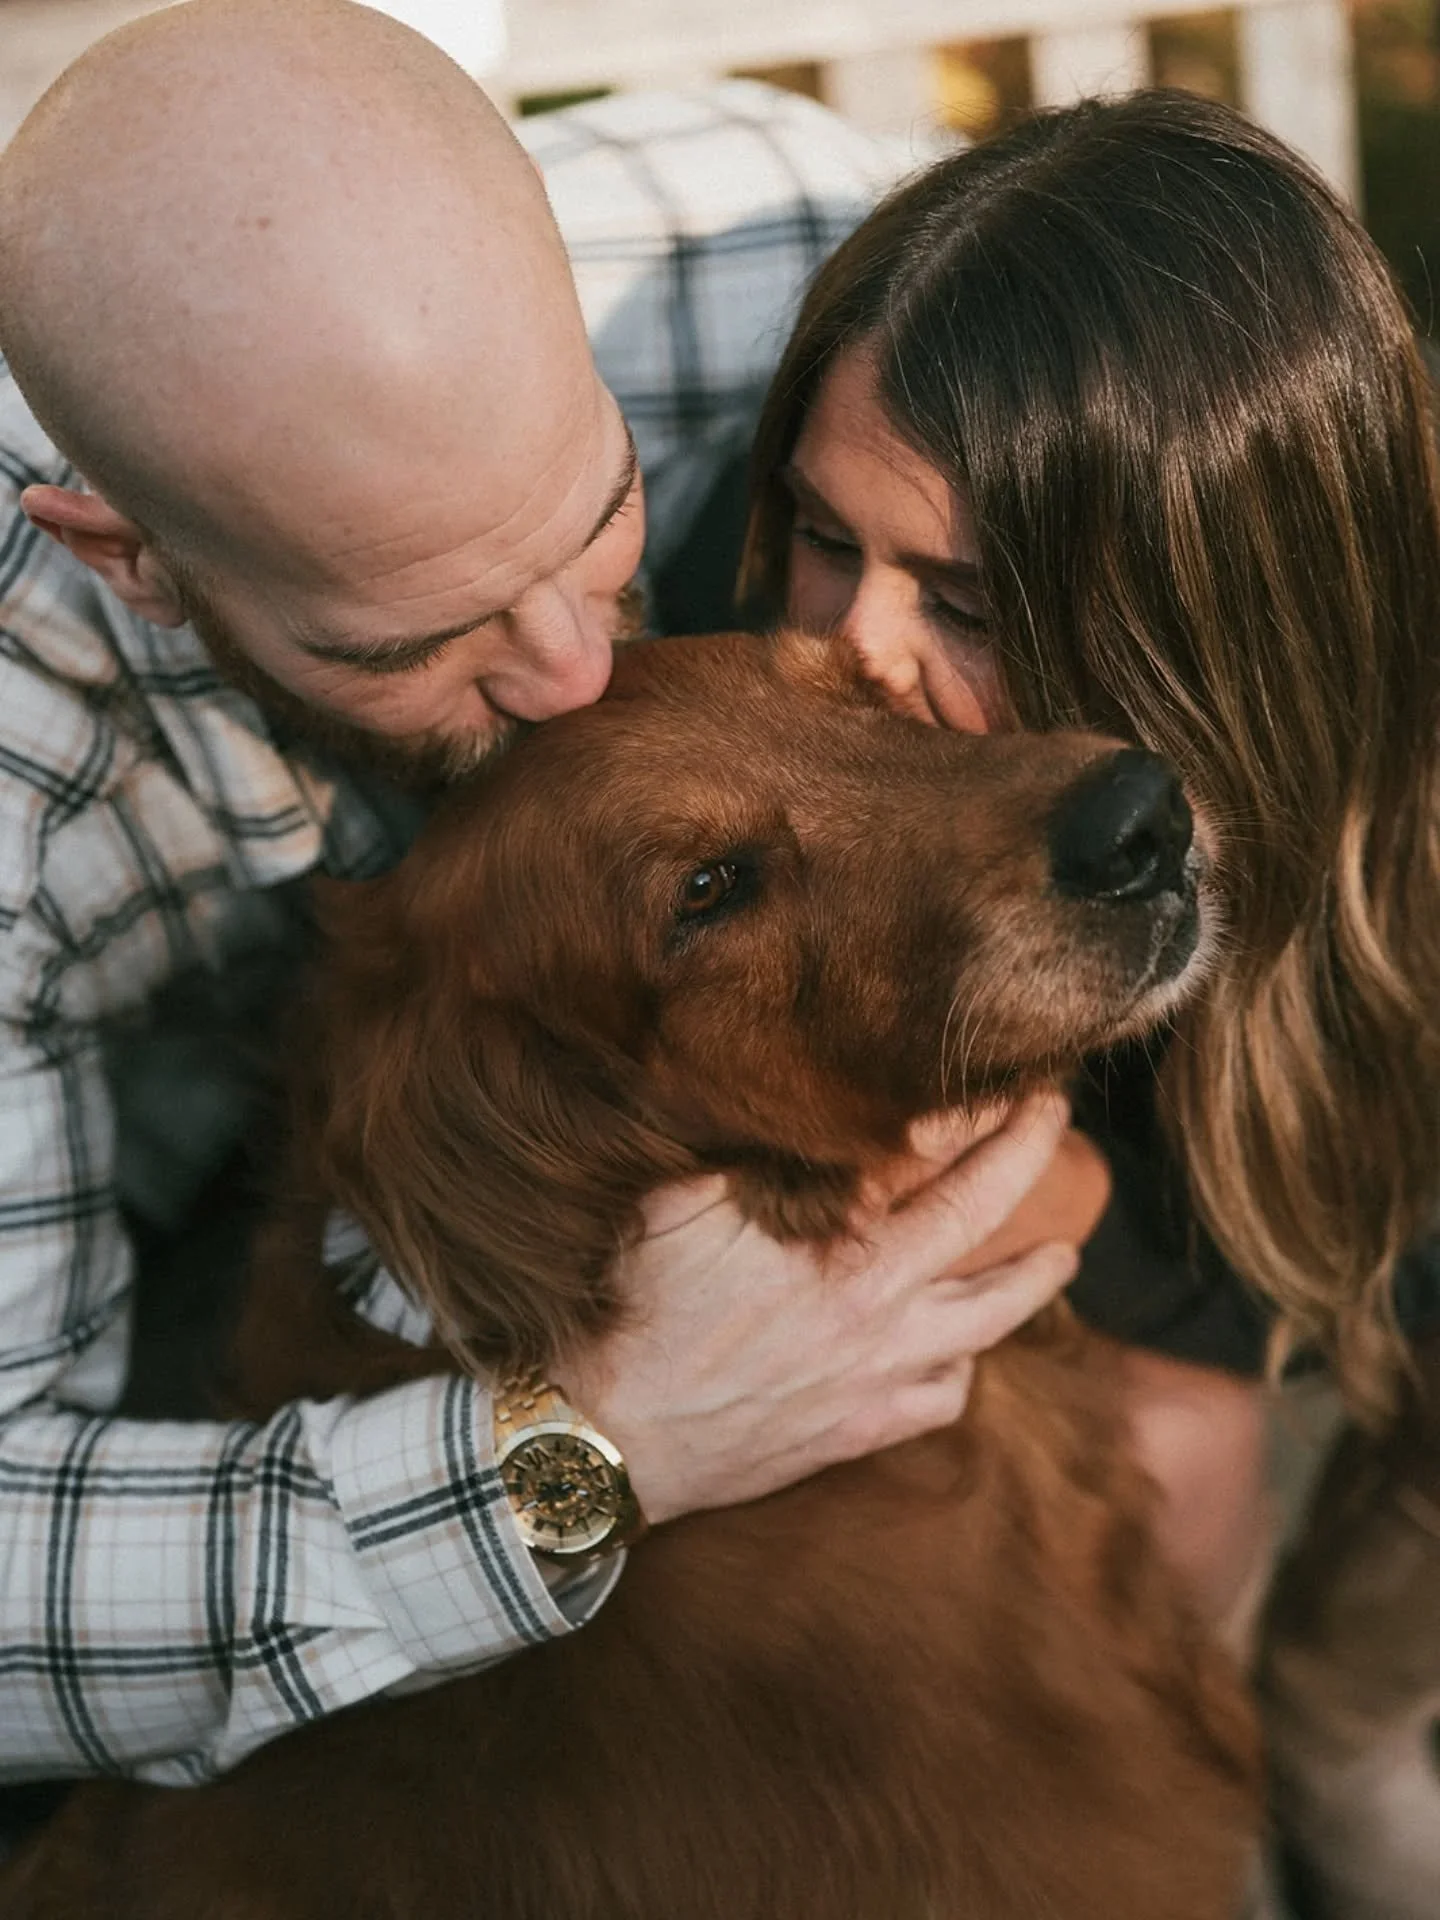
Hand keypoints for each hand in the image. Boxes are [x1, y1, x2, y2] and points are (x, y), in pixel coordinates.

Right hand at [555, 1090, 1099, 1525]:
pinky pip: (942, 1400)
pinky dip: (964, 1367)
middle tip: (1054, 1121)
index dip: (991, 1124)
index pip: (950, 1178)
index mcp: (848, 1265)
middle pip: (989, 1239)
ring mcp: (876, 1386)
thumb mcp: (678, 1205)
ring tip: (1060, 1256)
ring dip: (1030, 1285)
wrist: (607, 1438)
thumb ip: (743, 1148)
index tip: (1014, 1081)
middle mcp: (881, 1326)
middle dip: (1030, 1164)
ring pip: (987, 1331)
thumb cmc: (638, 1313)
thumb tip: (779, 1092)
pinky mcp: (856, 1435)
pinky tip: (963, 1347)